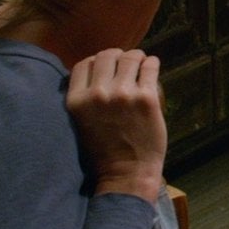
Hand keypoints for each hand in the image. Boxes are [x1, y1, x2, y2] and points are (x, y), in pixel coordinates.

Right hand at [66, 48, 166, 200]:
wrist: (126, 173)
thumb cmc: (104, 149)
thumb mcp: (81, 121)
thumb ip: (85, 96)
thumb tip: (95, 68)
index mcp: (76, 100)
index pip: (83, 63)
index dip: (96, 62)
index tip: (106, 68)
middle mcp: (97, 94)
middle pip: (107, 55)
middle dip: (118, 57)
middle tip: (126, 65)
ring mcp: (123, 94)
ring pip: (131, 57)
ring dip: (137, 58)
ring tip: (141, 66)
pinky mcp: (146, 98)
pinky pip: (150, 66)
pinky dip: (152, 64)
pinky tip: (151, 68)